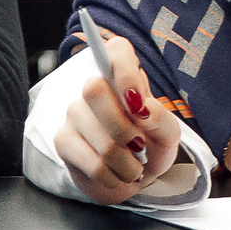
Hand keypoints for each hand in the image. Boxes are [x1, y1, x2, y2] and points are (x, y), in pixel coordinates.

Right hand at [53, 31, 185, 204]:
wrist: (133, 179)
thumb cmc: (150, 146)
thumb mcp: (167, 135)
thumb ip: (161, 119)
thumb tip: (143, 108)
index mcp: (123, 75)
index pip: (116, 51)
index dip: (125, 73)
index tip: (137, 101)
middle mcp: (93, 87)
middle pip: (93, 89)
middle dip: (123, 128)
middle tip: (139, 145)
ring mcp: (74, 113)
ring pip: (99, 136)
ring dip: (126, 163)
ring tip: (134, 168)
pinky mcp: (63, 141)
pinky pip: (92, 163)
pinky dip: (113, 177)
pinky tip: (116, 175)